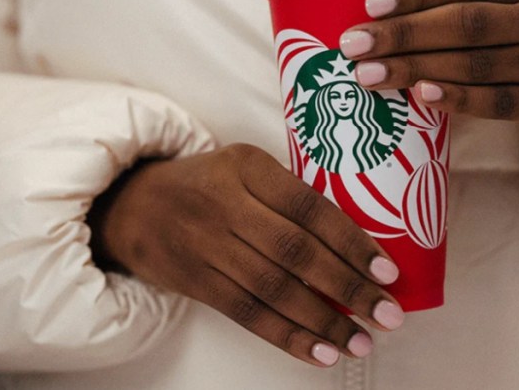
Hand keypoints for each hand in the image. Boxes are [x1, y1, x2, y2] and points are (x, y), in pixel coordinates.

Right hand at [89, 144, 403, 366]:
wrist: (130, 205)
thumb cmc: (207, 184)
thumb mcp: (244, 167)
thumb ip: (289, 194)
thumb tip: (358, 242)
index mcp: (247, 166)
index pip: (309, 207)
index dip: (351, 241)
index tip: (388, 270)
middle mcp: (226, 203)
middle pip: (296, 252)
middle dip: (348, 287)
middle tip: (388, 314)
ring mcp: (207, 245)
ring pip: (274, 289)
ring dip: (324, 321)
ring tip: (362, 341)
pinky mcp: (195, 281)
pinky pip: (247, 314)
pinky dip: (288, 336)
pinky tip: (322, 352)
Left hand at [339, 0, 518, 147]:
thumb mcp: (511, 11)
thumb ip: (463, 9)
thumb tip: (377, 20)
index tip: (369, 6)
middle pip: (464, 25)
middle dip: (403, 34)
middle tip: (354, 45)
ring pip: (474, 64)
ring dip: (414, 69)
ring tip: (368, 76)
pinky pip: (496, 102)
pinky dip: (457, 98)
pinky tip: (422, 96)